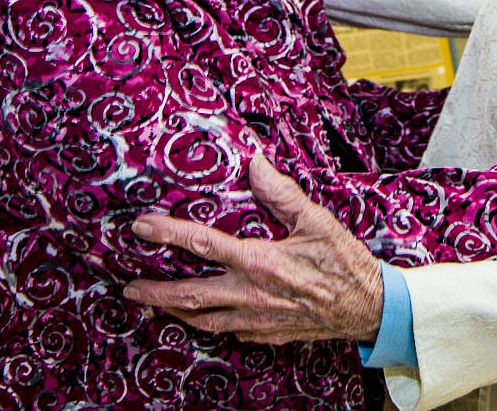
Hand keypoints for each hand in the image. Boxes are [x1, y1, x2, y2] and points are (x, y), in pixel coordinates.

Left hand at [124, 154, 382, 344]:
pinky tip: (198, 317)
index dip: (168, 233)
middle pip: (190, 294)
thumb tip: (255, 161)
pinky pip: (228, 331)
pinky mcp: (267, 335)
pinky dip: (207, 324)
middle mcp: (252, 294)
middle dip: (154, 289)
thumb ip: (282, 192)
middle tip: (127, 284)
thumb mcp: (317, 219)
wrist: (369, 307)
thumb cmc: (344, 261)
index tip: (142, 227)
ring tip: (151, 302)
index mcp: (261, 261)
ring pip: (203, 320)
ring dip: (172, 311)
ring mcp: (257, 319)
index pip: (203, 244)